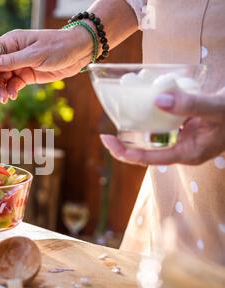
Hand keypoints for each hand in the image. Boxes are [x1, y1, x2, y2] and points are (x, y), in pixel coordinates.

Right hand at [0, 28, 92, 103]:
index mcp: (11, 42)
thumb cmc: (58, 47)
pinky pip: (12, 85)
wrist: (78, 53)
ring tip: (3, 100)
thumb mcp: (35, 54)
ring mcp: (18, 65)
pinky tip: (12, 97)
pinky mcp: (26, 75)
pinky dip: (10, 92)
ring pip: (2, 79)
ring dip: (0, 90)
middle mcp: (12, 53)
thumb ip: (13, 60)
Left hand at [100, 90, 224, 165]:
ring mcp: (186, 137)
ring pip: (155, 134)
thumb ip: (190, 105)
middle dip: (126, 140)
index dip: (126, 152)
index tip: (107, 141)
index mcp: (188, 153)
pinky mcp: (188, 126)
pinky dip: (154, 111)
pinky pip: (165, 121)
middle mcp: (184, 148)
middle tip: (106, 130)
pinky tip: (147, 97)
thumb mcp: (217, 108)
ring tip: (122, 109)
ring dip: (139, 123)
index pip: (149, 158)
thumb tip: (157, 99)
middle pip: (147, 149)